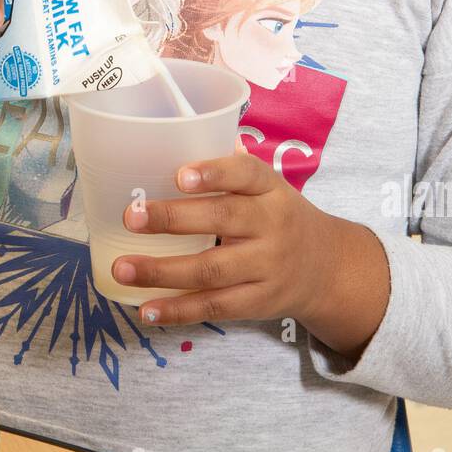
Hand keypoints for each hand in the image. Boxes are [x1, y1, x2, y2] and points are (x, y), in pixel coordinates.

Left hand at [113, 145, 329, 326]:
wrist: (328, 268)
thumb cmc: (280, 218)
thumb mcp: (268, 189)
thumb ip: (230, 171)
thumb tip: (175, 141)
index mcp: (271, 189)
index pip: (247, 173)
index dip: (214, 173)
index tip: (179, 175)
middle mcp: (273, 226)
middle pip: (223, 219)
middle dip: (173, 219)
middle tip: (131, 217)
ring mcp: (267, 267)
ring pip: (212, 270)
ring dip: (163, 271)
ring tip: (123, 268)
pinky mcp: (259, 302)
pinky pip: (215, 307)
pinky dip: (179, 310)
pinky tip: (147, 310)